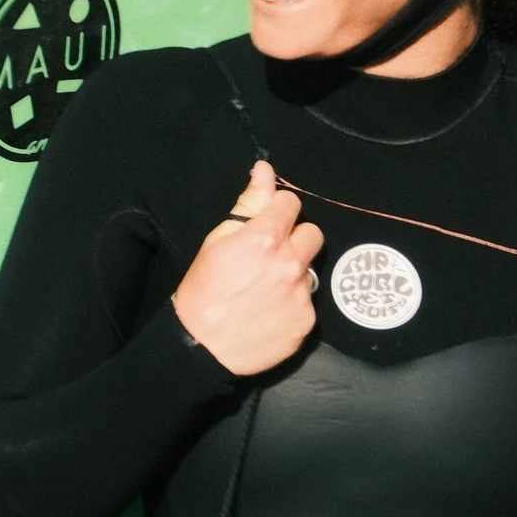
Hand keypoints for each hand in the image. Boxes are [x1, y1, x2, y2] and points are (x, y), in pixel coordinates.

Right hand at [171, 161, 322, 376]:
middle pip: (313, 233)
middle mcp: (290, 263)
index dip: (278, 210)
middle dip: (294, 237)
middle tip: (270, 253)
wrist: (204, 347)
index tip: (267, 221)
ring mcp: (302, 294)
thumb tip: (264, 170)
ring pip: (311, 268)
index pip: (291, 203)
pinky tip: (270, 309)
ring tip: (267, 286)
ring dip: (295, 270)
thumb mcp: (216, 241)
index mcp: (264, 238)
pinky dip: (293, 301)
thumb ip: (248, 204)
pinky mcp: (309, 321)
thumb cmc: (203, 289)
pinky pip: (308, 301)